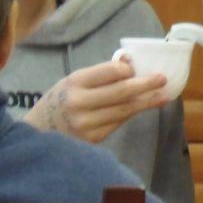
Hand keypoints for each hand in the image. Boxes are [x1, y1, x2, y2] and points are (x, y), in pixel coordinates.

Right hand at [24, 59, 168, 143]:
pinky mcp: (92, 140)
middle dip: (146, 85)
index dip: (127, 69)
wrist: (39, 133)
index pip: (109, 72)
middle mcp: (79, 103)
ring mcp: (86, 124)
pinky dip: (132, 114)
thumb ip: (99, 74)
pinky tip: (144, 107)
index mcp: (74, 82)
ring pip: (124, 111)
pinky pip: (118, 123)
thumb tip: (129, 63)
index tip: (139, 67)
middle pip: (121, 93)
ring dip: (146, 102)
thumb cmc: (60, 101)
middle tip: (163, 79)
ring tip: (163, 96)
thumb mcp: (72, 81)